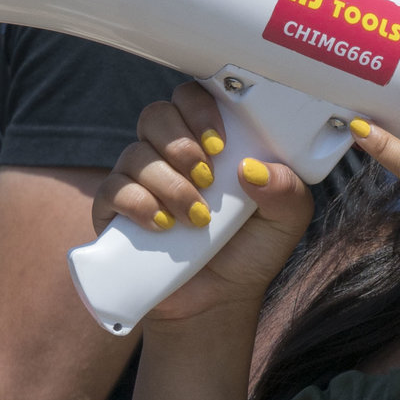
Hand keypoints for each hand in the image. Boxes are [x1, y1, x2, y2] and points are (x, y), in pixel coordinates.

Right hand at [91, 83, 314, 322]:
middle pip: (156, 116)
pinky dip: (138, 204)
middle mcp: (168, 152)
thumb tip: (254, 168)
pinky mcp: (114, 209)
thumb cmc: (250, 250)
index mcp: (207, 141)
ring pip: (136, 154)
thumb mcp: (286, 220)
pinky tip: (163, 225)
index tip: (220, 143)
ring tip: (197, 218)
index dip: (200, 109)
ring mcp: (138, 179)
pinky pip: (113, 189)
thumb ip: (287, 190)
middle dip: (182, 145)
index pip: (191, 98)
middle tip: (208, 178)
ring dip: (169, 184)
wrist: (216, 301)